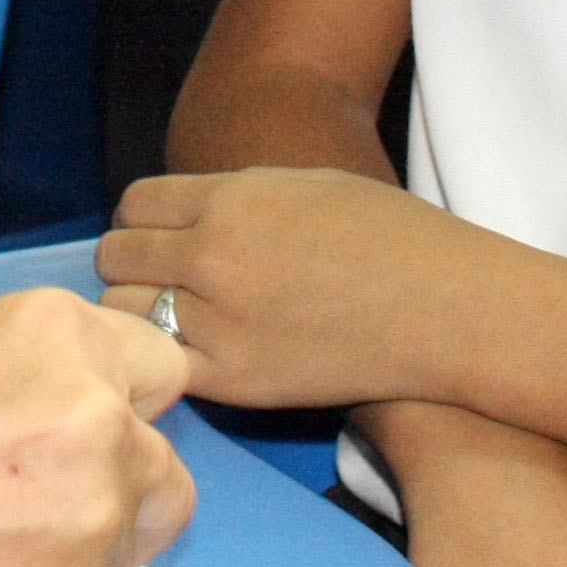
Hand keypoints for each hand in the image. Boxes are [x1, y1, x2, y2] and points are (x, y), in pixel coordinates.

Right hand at [0, 290, 196, 566]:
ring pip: (128, 549)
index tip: (97, 428)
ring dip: (77, 557)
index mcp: (49, 337)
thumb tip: (32, 416)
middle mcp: (91, 418)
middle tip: (35, 511)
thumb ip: (6, 384)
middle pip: (162, 468)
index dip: (120, 403)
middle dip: (115, 492)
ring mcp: (90, 520)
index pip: (153, 365)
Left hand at [98, 165, 479, 408]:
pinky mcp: (238, 381)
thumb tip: (178, 215)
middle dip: (132, 262)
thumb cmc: (391, 236)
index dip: (140, 218)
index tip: (156, 233)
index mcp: (230, 199)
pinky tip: (194, 353)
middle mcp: (214, 256)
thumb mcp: (302, 184)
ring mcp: (222, 322)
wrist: (449, 308)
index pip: (134, 203)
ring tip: (177, 316)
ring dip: (140, 310)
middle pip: (117, 255)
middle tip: (161, 278)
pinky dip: (166, 358)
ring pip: (125, 312)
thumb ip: (231, 197)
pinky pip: (162, 365)